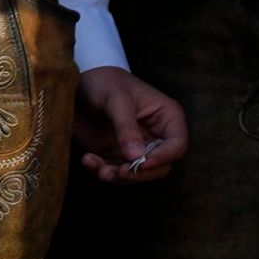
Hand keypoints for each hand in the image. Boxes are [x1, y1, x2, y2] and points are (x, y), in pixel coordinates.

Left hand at [74, 66, 189, 183]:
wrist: (81, 82)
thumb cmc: (106, 82)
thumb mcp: (117, 100)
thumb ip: (126, 128)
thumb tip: (136, 157)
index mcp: (167, 118)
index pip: (177, 145)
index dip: (163, 158)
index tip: (141, 164)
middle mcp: (156, 136)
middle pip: (160, 166)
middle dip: (138, 173)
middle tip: (117, 172)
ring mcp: (137, 147)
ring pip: (138, 174)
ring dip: (118, 176)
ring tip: (98, 168)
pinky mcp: (118, 154)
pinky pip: (116, 172)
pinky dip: (102, 171)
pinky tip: (88, 160)